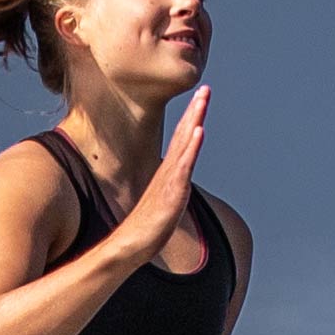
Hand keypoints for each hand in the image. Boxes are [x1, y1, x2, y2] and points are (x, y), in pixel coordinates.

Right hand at [116, 86, 209, 264]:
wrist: (130, 245)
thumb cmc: (145, 228)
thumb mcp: (162, 204)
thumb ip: (169, 191)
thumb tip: (175, 187)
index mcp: (167, 174)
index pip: (180, 141)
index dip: (190, 120)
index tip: (199, 100)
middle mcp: (168, 172)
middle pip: (183, 136)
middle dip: (195, 111)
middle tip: (205, 89)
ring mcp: (169, 180)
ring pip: (184, 145)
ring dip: (194, 120)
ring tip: (202, 100)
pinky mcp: (172, 193)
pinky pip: (184, 166)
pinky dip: (191, 147)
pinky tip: (199, 131)